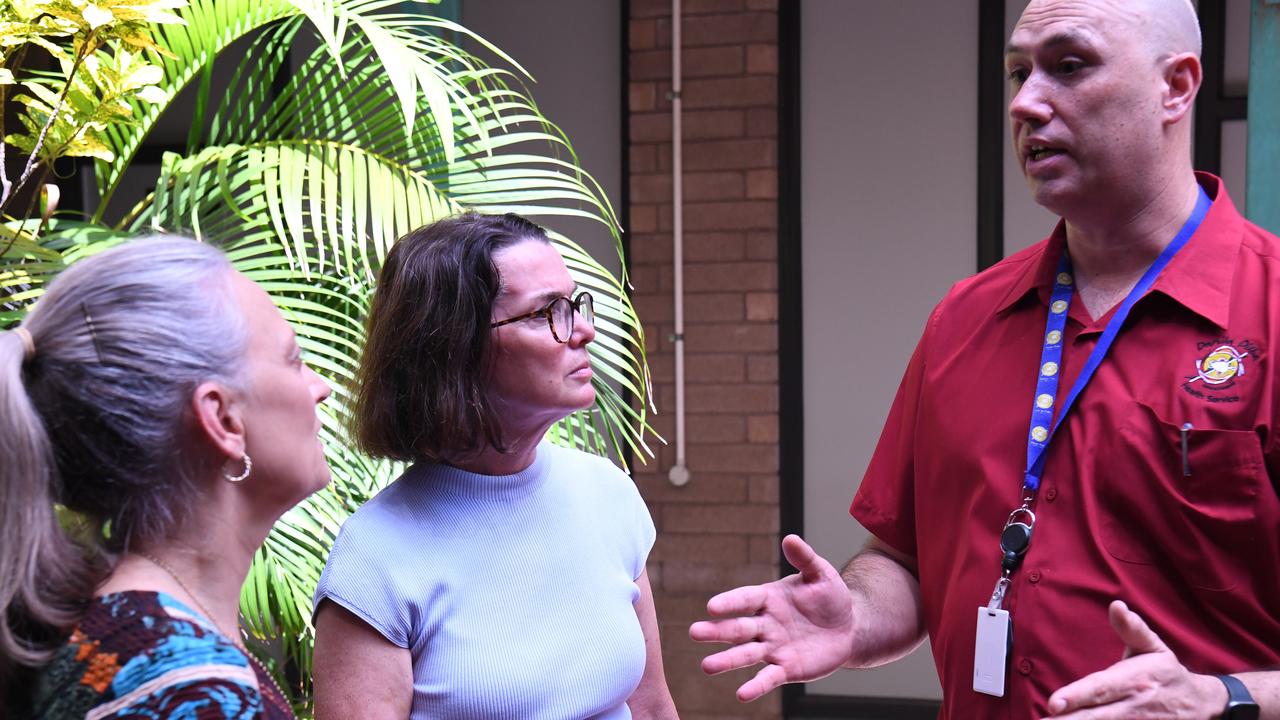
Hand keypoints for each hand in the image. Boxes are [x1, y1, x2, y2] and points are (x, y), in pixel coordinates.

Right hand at [688, 534, 854, 701]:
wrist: (848, 627)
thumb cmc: (830, 597)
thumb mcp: (820, 574)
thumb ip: (805, 558)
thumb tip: (790, 538)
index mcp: (768, 598)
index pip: (745, 599)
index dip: (730, 602)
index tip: (711, 606)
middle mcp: (765, 624)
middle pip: (737, 628)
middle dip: (716, 631)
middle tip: (694, 632)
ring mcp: (773, 647)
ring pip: (746, 654)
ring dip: (727, 660)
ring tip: (706, 666)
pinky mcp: (786, 668)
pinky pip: (768, 677)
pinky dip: (755, 686)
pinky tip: (742, 694)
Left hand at [1044, 600, 1225, 718]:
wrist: (1200, 704)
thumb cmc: (1166, 672)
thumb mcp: (1153, 646)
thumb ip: (1132, 628)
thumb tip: (1116, 605)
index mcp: (1134, 680)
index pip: (1100, 689)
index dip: (1077, 696)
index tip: (1054, 702)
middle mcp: (1134, 705)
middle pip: (1096, 716)